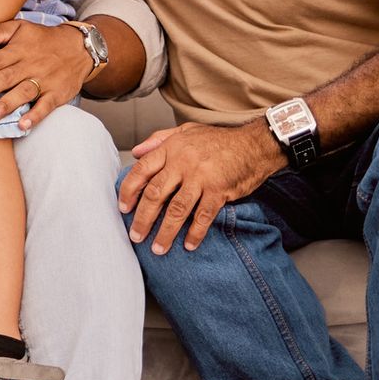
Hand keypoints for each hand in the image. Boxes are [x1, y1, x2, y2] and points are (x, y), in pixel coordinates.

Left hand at [0, 21, 91, 129]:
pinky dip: (34, 116)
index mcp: (19, 49)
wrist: (79, 48)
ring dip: (5, 106)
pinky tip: (21, 125)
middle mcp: (31, 65)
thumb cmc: (42, 40)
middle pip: (6, 78)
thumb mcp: (21, 28)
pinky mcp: (57, 94)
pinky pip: (46, 106)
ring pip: (23, 93)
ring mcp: (45, 80)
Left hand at [117, 120, 282, 253]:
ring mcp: (201, 178)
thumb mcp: (186, 131)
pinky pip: (203, 216)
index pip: (141, 171)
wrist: (256, 144)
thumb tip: (136, 152)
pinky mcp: (219, 190)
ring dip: (165, 232)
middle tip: (135, 236)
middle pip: (155, 194)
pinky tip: (189, 245)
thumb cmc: (219, 140)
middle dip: (142, 218)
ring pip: (177, 209)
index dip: (129, 191)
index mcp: (172, 149)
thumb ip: (159, 139)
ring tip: (158, 248)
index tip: (123, 209)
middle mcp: (183, 163)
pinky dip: (195, 233)